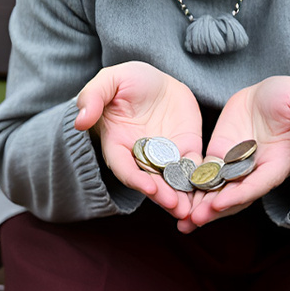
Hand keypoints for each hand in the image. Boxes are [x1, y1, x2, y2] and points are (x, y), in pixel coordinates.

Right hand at [74, 61, 203, 220]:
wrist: (157, 79)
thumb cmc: (128, 81)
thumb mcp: (109, 81)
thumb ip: (92, 98)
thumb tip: (80, 121)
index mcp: (118, 143)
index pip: (124, 166)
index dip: (135, 179)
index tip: (150, 188)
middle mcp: (141, 155)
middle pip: (150, 181)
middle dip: (163, 196)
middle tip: (176, 207)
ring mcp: (165, 155)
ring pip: (172, 181)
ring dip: (182, 197)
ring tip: (192, 211)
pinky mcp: (186, 150)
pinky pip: (194, 169)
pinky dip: (200, 182)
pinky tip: (209, 193)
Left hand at [180, 76, 289, 231]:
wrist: (269, 91)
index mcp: (278, 162)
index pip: (259, 183)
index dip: (242, 194)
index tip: (222, 203)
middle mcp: (256, 170)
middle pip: (235, 195)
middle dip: (215, 209)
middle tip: (193, 220)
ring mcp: (236, 164)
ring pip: (217, 191)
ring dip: (200, 206)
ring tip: (179, 220)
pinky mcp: (219, 154)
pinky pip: (204, 174)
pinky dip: (191, 188)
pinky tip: (172, 198)